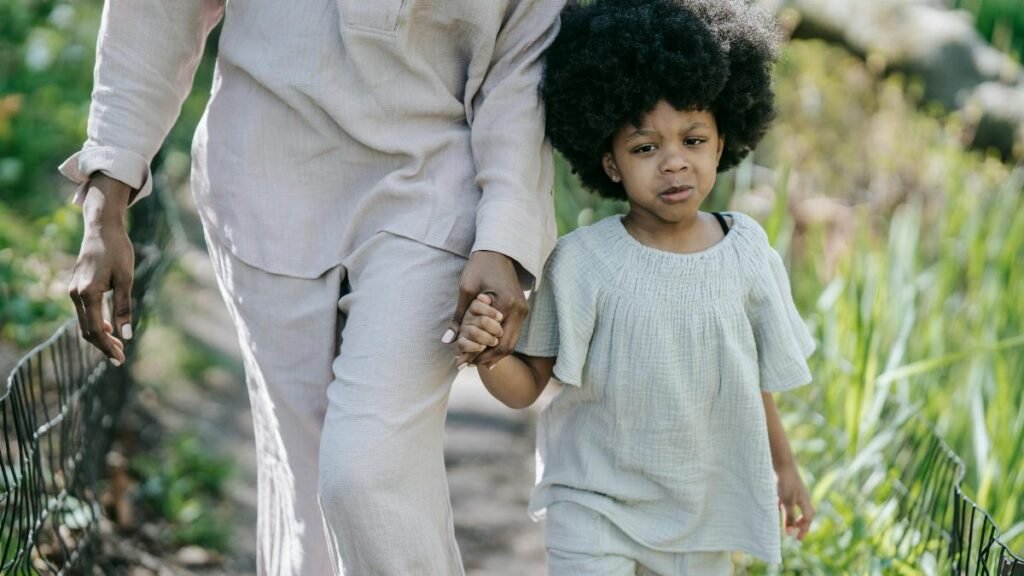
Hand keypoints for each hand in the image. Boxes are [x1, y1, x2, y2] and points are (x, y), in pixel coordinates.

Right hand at [68, 173, 134, 364]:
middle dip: (104, 345)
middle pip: (87, 330)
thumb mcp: (126, 279)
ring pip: (84, 322)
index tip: (120, 359)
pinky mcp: (76, 286)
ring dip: (100, 336)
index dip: (107, 347)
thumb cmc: (118, 251)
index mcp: (88, 294)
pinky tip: (109, 328)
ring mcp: (73, 290)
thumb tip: (126, 334)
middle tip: (120, 358)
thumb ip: (124, 307)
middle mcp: (76, 294)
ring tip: (117, 347)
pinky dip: (96, 323)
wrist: (102, 228)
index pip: (96, 330)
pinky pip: (84, 312)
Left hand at [443, 251, 526, 367]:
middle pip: (506, 346)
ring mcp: (523, 310)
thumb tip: (447, 341)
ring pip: (511, 343)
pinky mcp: (522, 309)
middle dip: (486, 359)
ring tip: (475, 361)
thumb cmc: (480, 266)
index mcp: (506, 304)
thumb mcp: (465, 290)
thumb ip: (459, 317)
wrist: (499, 250)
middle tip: (467, 365)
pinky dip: (500, 344)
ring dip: (494, 354)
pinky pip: (512, 334)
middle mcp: (519, 310)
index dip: (477, 354)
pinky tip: (485, 350)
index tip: (461, 361)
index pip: (493, 340)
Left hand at [776, 463, 813, 540]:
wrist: (781, 462)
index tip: (798, 539)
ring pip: (793, 506)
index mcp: (805, 501)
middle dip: (798, 523)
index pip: (808, 518)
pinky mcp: (785, 484)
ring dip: (789, 515)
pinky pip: (785, 498)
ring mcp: (794, 490)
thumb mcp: (787, 502)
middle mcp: (802, 496)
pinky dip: (781, 505)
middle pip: (803, 512)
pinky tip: (773, 506)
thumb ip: (789, 517)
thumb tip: (790, 533)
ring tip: (782, 522)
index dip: (804, 529)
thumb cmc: (786, 482)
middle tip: (792, 531)